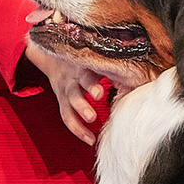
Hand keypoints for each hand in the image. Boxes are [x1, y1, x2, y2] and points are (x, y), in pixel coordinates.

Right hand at [25, 26, 116, 145]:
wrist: (47, 50)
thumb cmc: (78, 48)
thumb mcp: (88, 43)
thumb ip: (106, 46)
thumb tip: (136, 43)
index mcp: (78, 61)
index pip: (83, 72)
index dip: (89, 83)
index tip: (99, 93)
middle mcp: (70, 76)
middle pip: (74, 91)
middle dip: (82, 102)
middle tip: (92, 113)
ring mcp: (64, 90)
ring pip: (68, 106)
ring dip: (79, 118)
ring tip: (90, 131)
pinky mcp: (61, 100)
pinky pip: (67, 117)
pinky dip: (78, 130)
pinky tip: (90, 140)